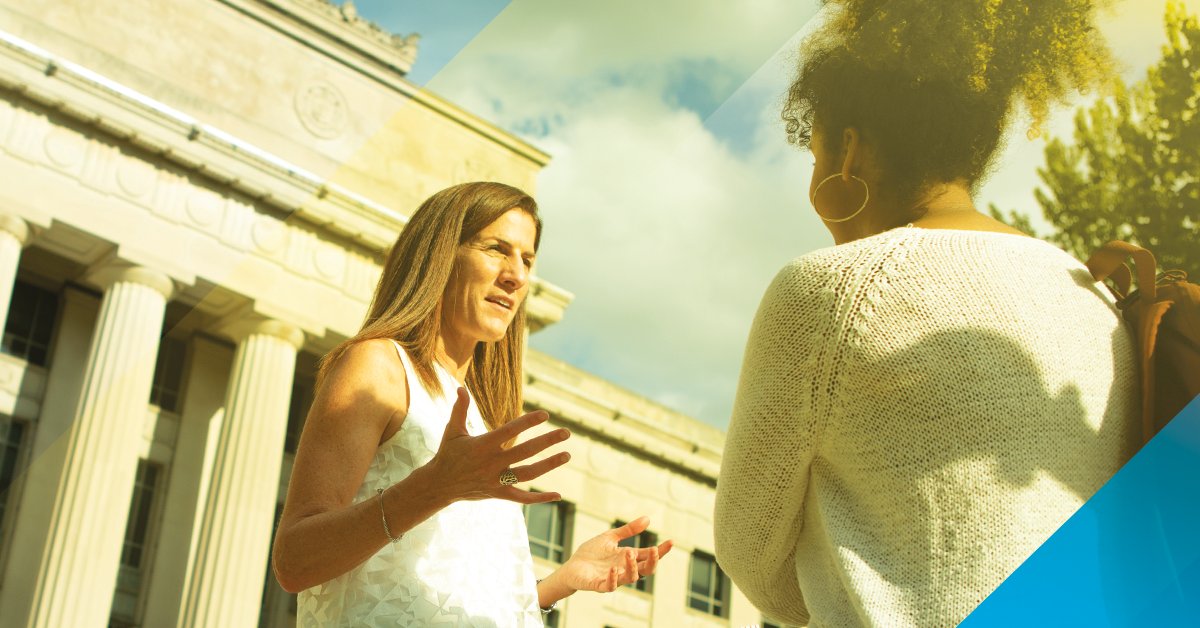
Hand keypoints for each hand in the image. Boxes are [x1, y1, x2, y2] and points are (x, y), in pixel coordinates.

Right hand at [425, 388, 570, 504]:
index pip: (510, 431)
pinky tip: (557, 495)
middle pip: (525, 452)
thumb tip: (461, 388)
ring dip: (549, 465)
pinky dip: (539, 499)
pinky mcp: (498, 494)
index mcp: (483, 445)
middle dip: (547, 441)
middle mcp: (492, 463)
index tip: (545, 414)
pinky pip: (522, 498)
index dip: (528, 422)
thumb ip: (460, 409)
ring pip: (528, 474)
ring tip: (567, 455)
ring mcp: (496, 480)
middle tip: (566, 432)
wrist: (439, 485)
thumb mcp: (452, 430)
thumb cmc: (448, 453)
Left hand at [549, 516, 672, 593]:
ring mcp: (613, 578)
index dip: (661, 551)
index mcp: (628, 558)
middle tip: (656, 549)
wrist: (572, 566)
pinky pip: (610, 586)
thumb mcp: (611, 537)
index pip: (649, 555)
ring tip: (630, 553)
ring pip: (631, 578)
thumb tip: (648, 519)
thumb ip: (628, 530)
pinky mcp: (599, 585)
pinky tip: (612, 568)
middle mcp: (624, 569)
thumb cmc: (592, 553)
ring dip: (633, 567)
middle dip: (653, 561)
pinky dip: (613, 578)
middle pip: (646, 569)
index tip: (671, 541)